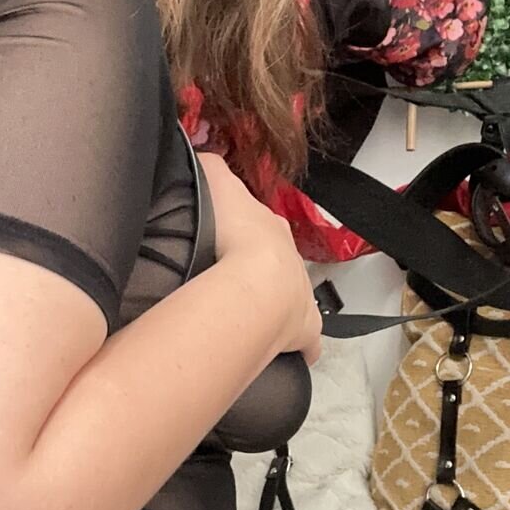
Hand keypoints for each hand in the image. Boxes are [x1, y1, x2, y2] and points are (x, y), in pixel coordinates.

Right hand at [198, 153, 321, 364]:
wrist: (256, 283)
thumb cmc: (236, 235)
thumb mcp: (217, 185)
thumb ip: (210, 167)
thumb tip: (202, 156)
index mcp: (272, 229)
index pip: (263, 226)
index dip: (247, 232)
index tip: (231, 240)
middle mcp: (293, 261)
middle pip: (281, 262)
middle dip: (264, 270)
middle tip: (234, 281)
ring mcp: (302, 296)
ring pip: (295, 299)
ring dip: (279, 306)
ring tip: (252, 318)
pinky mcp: (304, 330)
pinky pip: (307, 342)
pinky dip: (299, 347)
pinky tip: (279, 354)